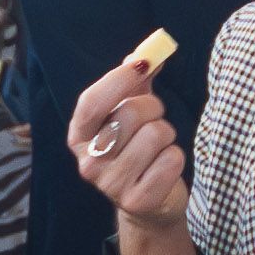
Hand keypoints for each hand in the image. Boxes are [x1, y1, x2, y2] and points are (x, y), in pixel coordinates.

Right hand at [66, 57, 188, 233]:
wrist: (148, 203)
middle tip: (155, 118)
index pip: (92, 102)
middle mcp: (88, 162)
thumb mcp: (130, 112)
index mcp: (79, 136)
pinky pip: (171, 160)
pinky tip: (164, 168)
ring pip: (156, 135)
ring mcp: (111, 185)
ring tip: (158, 147)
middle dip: (154, 108)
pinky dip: (175, 158)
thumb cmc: (137, 148)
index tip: (142, 64)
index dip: (118, 80)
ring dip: (167, 135)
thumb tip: (149, 52)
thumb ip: (136, 82)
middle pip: (130, 113)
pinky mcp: (138, 201)